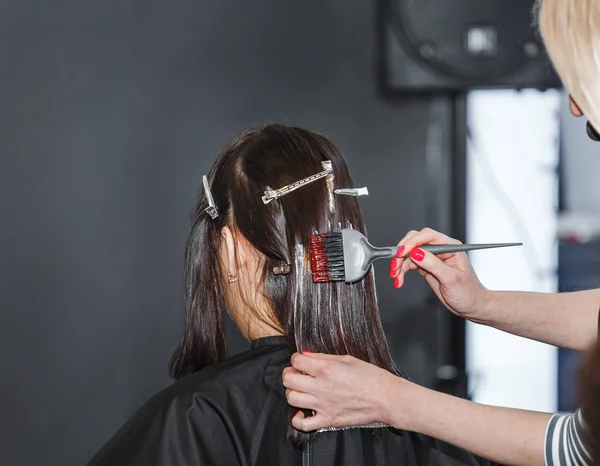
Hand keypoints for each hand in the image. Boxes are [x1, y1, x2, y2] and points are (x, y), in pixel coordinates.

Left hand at [282, 352, 403, 430]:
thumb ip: (324, 357)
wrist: (386, 398)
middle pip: (289, 379)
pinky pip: (303, 424)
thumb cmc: (372, 377)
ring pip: (291, 398)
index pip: (296, 361)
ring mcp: (324, 405)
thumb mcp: (348, 359)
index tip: (301, 361)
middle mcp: (322, 387)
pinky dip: (297, 419)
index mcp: (327, 369)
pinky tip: (302, 411)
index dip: (296, 358)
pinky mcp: (328, 420)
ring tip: (301, 390)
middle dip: (289, 374)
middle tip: (297, 373)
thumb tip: (307, 355)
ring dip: (292, 392)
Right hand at [390, 227, 489, 321]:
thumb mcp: (451, 279)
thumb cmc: (469, 293)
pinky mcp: (426, 267)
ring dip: (400, 264)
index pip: (428, 236)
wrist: (471, 306)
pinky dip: (402, 271)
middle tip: (395, 265)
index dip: (412, 242)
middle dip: (402, 253)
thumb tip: (417, 253)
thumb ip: (433, 264)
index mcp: (450, 247)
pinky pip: (410, 264)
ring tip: (396, 276)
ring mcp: (432, 258)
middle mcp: (440, 250)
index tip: (402, 252)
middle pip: (415, 242)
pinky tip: (399, 280)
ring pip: (409, 254)